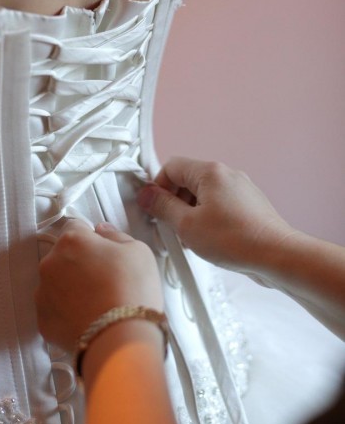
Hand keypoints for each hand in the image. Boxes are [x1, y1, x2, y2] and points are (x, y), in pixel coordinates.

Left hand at [35, 220, 162, 351]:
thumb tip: (101, 231)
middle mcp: (50, 263)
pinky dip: (66, 313)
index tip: (105, 253)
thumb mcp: (138, 251)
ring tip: (96, 304)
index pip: (75, 227)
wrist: (121, 340)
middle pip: (63, 256)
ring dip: (70, 287)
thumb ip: (115, 235)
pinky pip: (54, 310)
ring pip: (55, 283)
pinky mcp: (42, 322)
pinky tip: (87, 320)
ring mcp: (42, 294)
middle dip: (79, 263)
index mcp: (71, 241)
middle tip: (103, 280)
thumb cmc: (133, 289)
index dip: (91, 238)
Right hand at [137, 157, 293, 275]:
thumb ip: (162, 207)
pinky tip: (208, 242)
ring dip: (190, 214)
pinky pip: (218, 206)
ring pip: (202, 196)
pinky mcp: (247, 206)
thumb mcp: (187, 225)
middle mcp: (226, 175)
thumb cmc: (237, 240)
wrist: (277, 256)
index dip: (157, 188)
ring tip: (191, 238)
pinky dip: (207, 220)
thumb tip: (147, 195)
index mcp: (210, 172)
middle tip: (171, 226)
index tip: (154, 207)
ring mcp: (239, 190)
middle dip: (174, 203)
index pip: (170, 167)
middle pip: (186, 181)